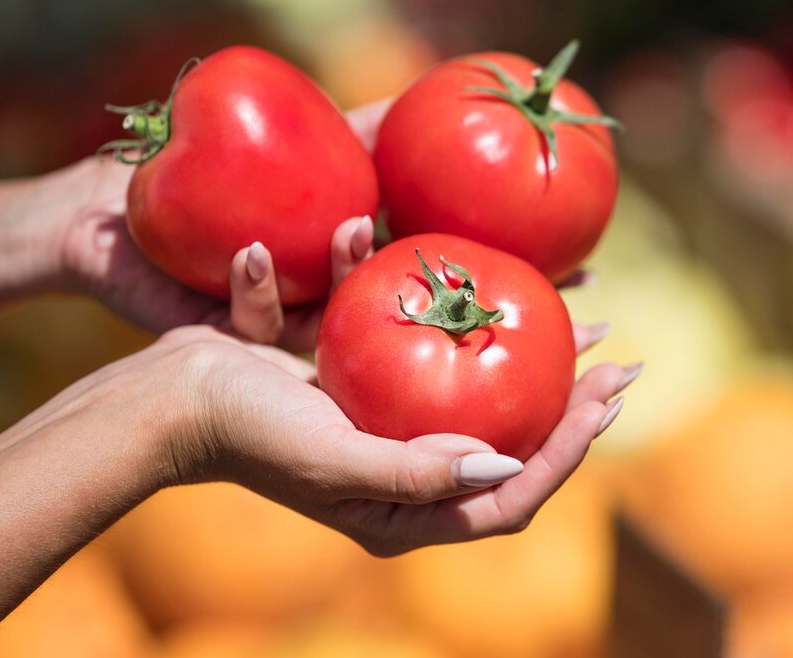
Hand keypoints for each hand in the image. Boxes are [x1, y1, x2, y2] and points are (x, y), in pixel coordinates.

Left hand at [52, 100, 394, 350]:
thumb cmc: (194, 168)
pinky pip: (248, 323)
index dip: (421, 244)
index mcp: (333, 259)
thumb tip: (415, 98)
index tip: (440, 210)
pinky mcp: (220, 336)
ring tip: (345, 232)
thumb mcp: (280, 137)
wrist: (103, 210)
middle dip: (379, 264)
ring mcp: (270, 319)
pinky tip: (250, 254)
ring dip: (335, 279)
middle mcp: (310, 297)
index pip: (389, 257)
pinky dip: (254, 291)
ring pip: (318, 319)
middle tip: (379, 222)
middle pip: (363, 294)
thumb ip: (347, 128)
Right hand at [156, 323, 636, 555]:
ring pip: (485, 395)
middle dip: (572, 405)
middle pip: (513, 445)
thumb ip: (417, 470)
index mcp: (406, 510)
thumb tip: (506, 464)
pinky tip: (492, 281)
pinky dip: (463, 322)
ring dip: (534, 358)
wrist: (171, 395)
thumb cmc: (247, 434)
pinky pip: (432, 354)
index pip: (513, 495)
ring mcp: (390, 427)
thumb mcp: (334, 460)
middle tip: (620, 360)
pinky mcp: (368, 384)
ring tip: (588, 317)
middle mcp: (407, 474)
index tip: (609, 397)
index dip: (570, 451)